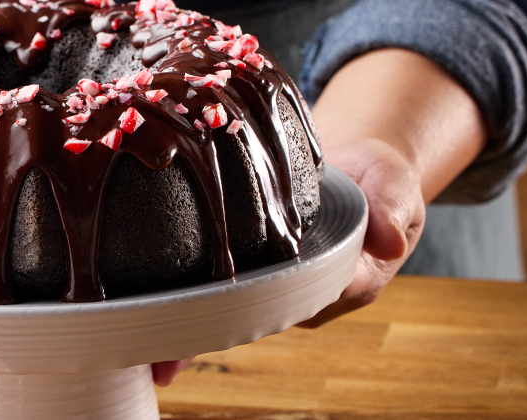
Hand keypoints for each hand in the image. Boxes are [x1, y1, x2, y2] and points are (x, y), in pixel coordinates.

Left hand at [153, 49, 484, 385]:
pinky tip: (134, 305)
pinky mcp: (249, 265)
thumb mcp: (396, 191)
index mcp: (334, 286)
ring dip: (179, 325)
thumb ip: (393, 212)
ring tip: (130, 343)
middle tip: (154, 357)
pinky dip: (178, 293)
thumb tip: (391, 240)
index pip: (287, 306)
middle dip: (197, 337)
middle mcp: (295, 293)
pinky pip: (214, 284)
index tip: (201, 331)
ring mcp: (268, 282)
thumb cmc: (380, 184)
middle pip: (242, 320)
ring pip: (221, 310)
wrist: (361, 169)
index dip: (243, 318)